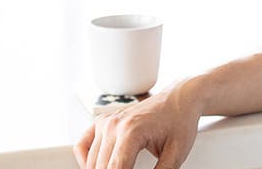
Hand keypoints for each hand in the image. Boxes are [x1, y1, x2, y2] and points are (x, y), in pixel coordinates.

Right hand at [73, 85, 200, 168]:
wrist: (179, 99)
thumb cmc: (179, 121)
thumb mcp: (176, 153)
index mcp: (132, 131)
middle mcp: (114, 125)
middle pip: (102, 168)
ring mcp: (106, 122)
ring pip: (91, 162)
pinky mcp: (102, 122)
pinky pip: (82, 146)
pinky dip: (86, 161)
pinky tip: (98, 167)